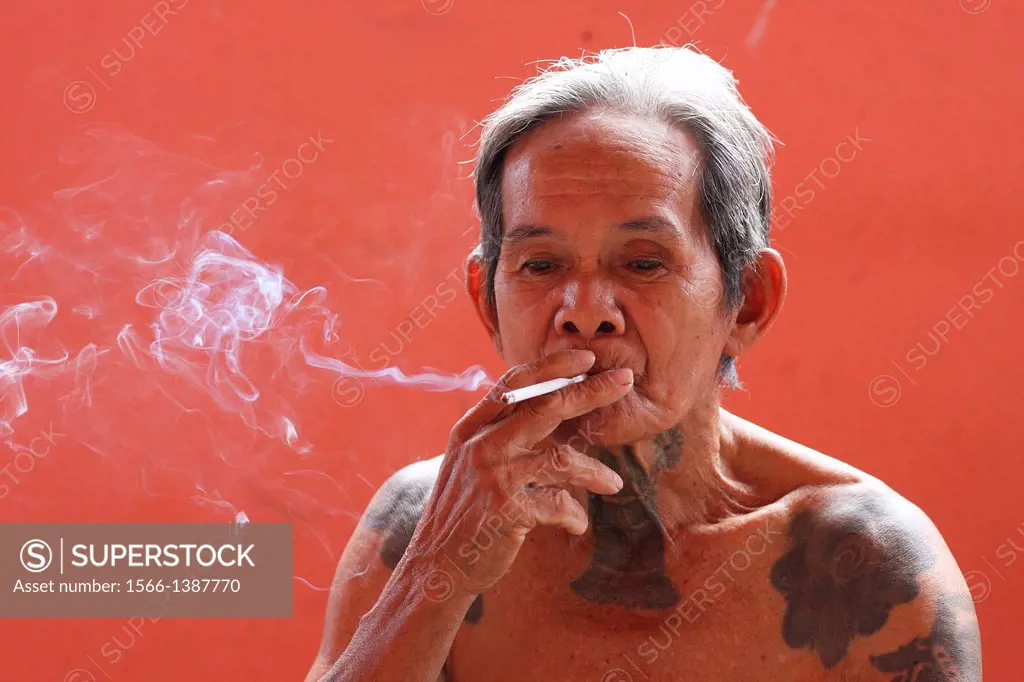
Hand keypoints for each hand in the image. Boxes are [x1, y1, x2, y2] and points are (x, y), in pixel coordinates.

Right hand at [402, 349, 632, 598]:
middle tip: (625, 380)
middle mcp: (481, 445)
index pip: (515, 382)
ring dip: (595, 472)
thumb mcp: (469, 462)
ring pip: (562, 458)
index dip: (553, 366)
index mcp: (471, 427)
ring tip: (615, 484)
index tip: (588, 357)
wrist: (436, 565)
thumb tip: (546, 409)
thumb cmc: (463, 511)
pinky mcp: (507, 510)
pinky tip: (577, 523)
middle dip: (590, 390)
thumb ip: (500, 434)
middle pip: (546, 406)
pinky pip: (559, 504)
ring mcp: (493, 476)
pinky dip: (574, 514)